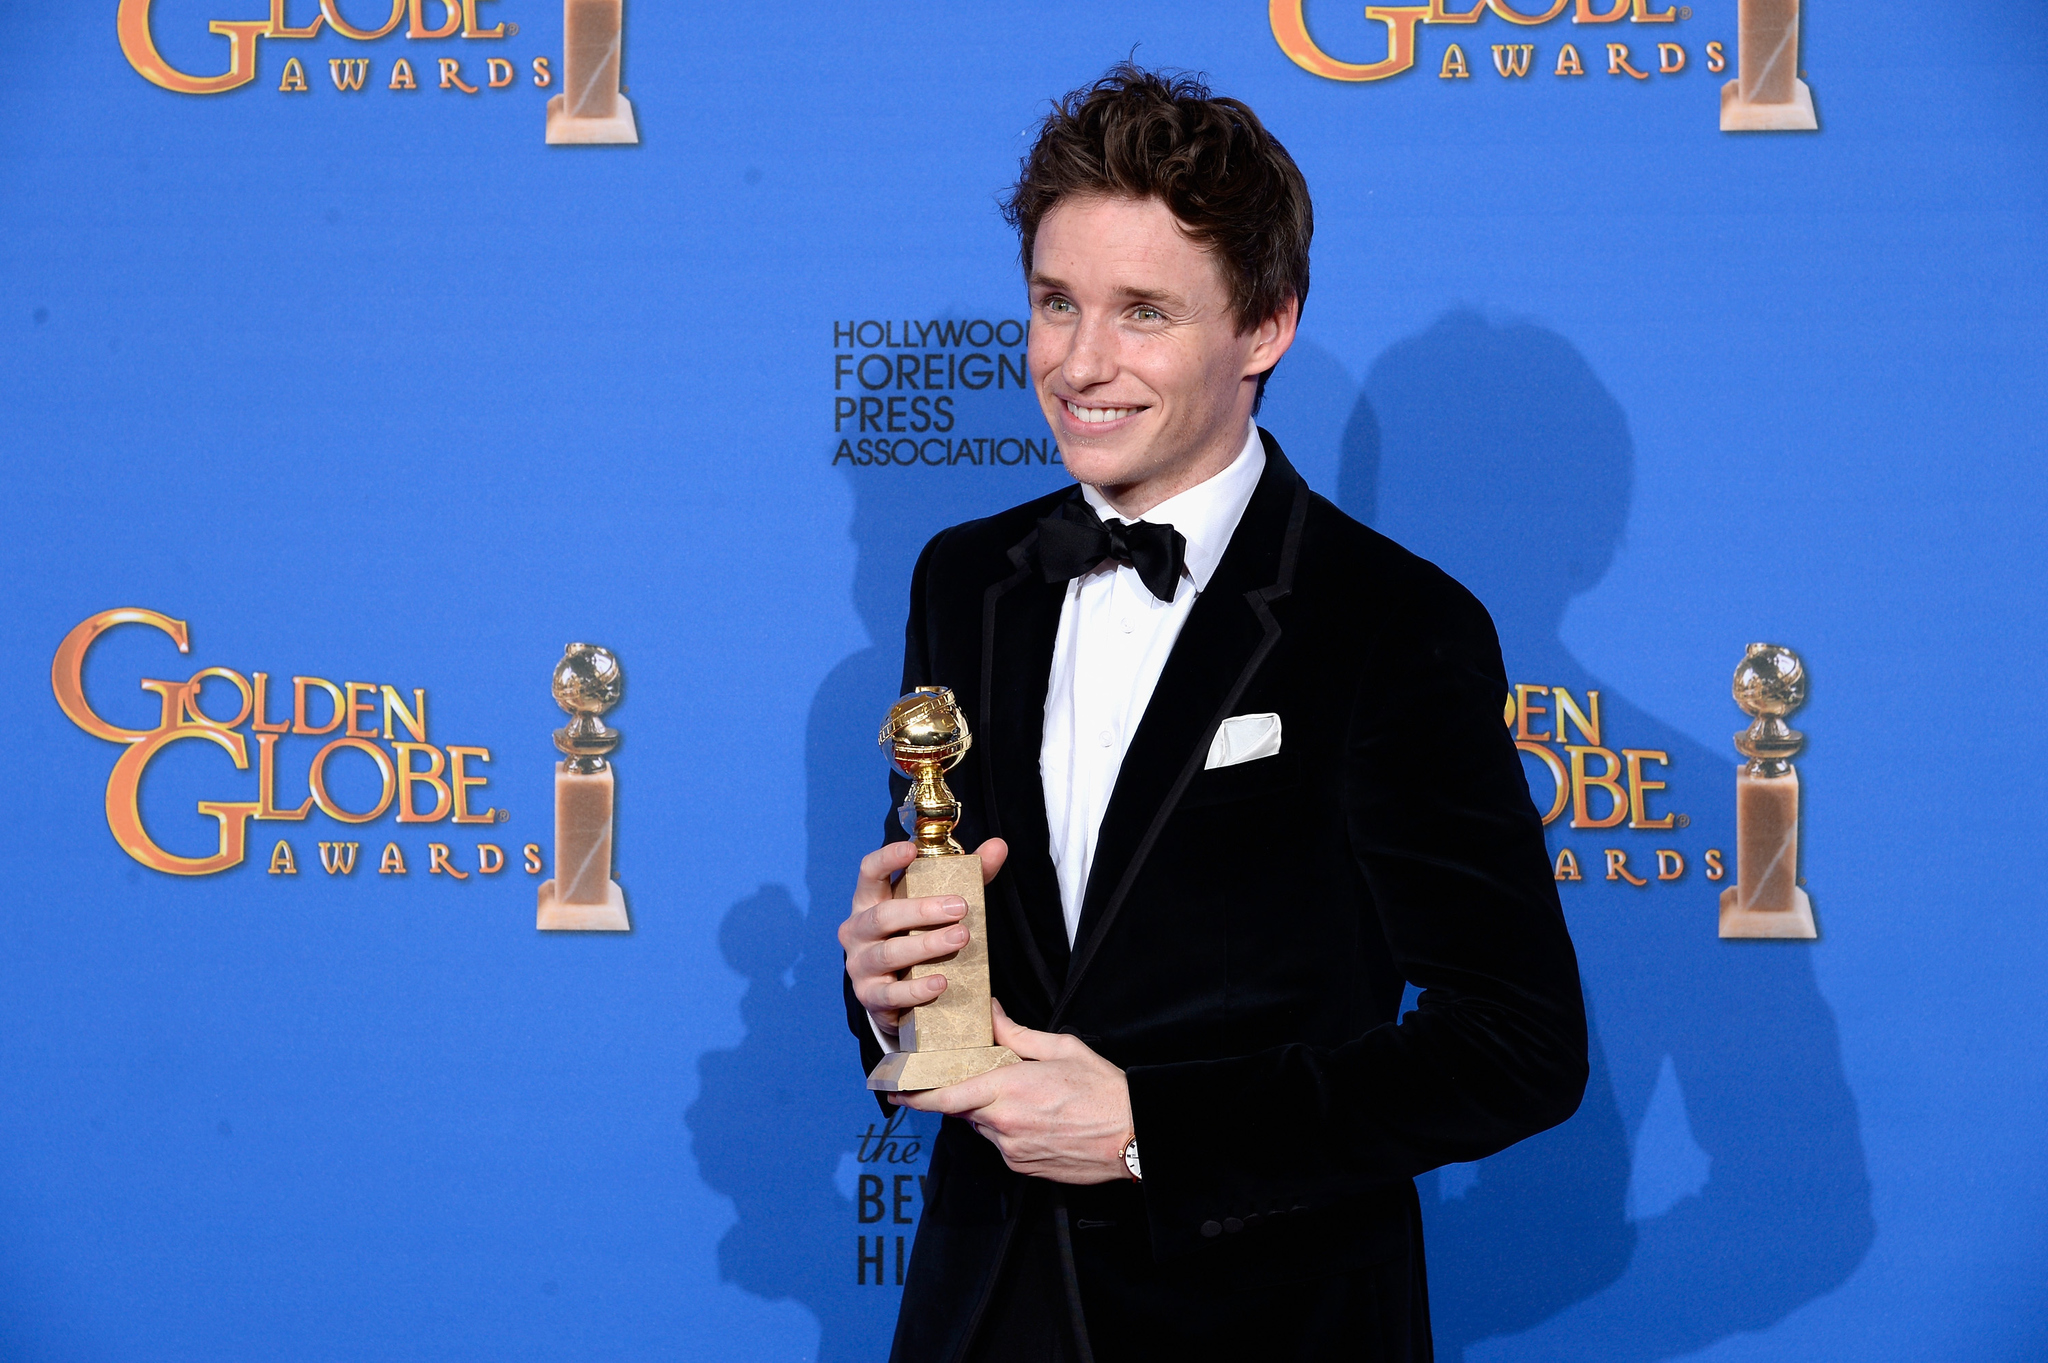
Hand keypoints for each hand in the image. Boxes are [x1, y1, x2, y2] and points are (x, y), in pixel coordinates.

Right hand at [841, 837, 1007, 1033]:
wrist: (895, 993)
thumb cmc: (914, 936)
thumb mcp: (935, 905)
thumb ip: (967, 876)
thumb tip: (998, 846)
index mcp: (870, 901)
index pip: (869, 872)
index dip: (887, 859)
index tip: (911, 850)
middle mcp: (857, 930)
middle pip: (883, 915)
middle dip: (923, 910)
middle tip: (960, 907)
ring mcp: (860, 964)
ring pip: (889, 953)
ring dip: (926, 945)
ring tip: (960, 939)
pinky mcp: (870, 996)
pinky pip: (892, 993)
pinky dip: (918, 989)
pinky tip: (941, 982)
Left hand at [892, 1000, 1133, 1184]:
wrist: (1134, 1137)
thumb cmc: (1103, 1089)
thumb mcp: (1060, 1049)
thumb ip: (1016, 1034)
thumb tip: (992, 1014)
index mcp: (1008, 1089)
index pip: (947, 1096)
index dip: (916, 1095)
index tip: (894, 1090)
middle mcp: (1003, 1124)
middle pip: (962, 1110)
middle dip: (960, 1096)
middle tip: (965, 1081)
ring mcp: (1013, 1150)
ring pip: (982, 1127)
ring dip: (988, 1112)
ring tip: (1020, 1097)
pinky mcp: (1024, 1167)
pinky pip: (1002, 1145)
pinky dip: (1007, 1130)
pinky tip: (1035, 1117)